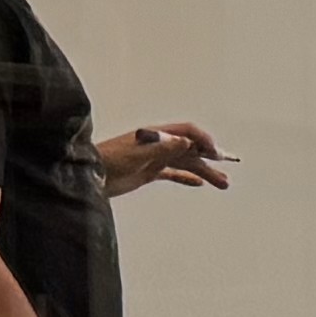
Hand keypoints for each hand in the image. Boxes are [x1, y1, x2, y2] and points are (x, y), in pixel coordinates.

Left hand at [100, 122, 229, 192]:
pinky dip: (187, 178)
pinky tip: (199, 184)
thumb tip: (187, 141)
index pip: (186, 132)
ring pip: (186, 164)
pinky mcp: (149, 172)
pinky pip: (173, 174)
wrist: (89, 174)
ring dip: (204, 172)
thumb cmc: (109, 160)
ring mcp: (154, 159)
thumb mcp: (138, 154)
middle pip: (190, 150)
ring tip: (223, 183)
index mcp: (156, 136)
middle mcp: (158, 145)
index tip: (216, 153)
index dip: (203, 140)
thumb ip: (163, 148)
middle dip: (210, 160)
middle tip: (226, 173)